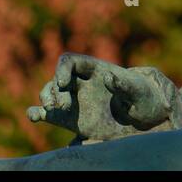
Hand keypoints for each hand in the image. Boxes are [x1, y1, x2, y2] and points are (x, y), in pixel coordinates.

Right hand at [27, 53, 177, 142]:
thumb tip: (109, 78)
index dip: (63, 69)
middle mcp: (82, 83)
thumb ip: (124, 85)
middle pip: (57, 79)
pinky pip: (49, 114)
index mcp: (96, 70)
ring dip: (45, 99)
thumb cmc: (144, 98)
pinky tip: (35, 116)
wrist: (146, 118)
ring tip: (47, 111)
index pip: (72, 62)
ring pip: (50, 94)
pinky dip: (38, 113)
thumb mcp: (139, 91)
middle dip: (54, 90)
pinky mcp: (72, 120)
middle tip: (64, 106)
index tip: (63, 83)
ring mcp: (76, 100)